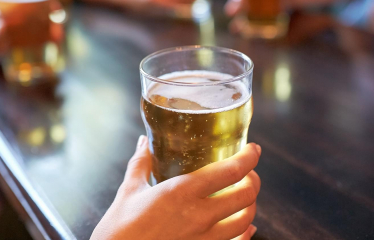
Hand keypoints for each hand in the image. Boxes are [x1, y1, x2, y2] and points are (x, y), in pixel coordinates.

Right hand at [91, 136, 260, 239]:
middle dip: (254, 180)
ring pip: (246, 221)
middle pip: (246, 195)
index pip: (230, 170)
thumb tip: (144, 142)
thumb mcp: (128, 190)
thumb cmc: (119, 229)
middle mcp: (199, 216)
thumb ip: (141, 163)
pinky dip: (246, 233)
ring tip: (244, 195)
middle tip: (249, 171)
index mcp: (181, 192)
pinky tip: (245, 228)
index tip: (253, 149)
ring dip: (251, 205)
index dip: (249, 157)